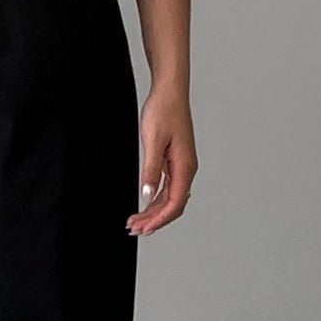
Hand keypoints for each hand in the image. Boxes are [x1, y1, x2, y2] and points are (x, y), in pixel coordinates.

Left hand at [126, 84, 195, 235]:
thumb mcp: (152, 141)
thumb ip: (150, 170)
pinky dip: (155, 198)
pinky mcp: (175, 159)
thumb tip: (147, 195)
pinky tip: (145, 203)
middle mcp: (186, 168)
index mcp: (184, 166)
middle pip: (173, 204)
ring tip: (136, 220)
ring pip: (169, 197)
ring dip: (153, 211)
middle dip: (154, 220)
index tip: (143, 228)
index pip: (175, 204)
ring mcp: (181, 165)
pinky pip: (167, 186)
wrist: (169, 91)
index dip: (159, 220)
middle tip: (134, 229)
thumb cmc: (164, 111)